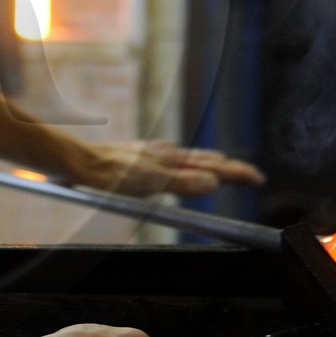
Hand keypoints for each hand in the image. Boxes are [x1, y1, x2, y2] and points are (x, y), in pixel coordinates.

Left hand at [67, 140, 265, 197]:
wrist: (78, 162)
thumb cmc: (109, 174)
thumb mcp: (148, 182)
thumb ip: (181, 182)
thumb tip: (214, 182)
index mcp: (172, 160)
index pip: (214, 167)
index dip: (236, 173)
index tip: (257, 179)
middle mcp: (165, 154)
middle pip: (206, 160)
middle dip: (230, 168)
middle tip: (250, 176)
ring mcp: (152, 154)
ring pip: (190, 157)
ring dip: (210, 164)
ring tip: (224, 168)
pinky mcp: (138, 156)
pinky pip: (172, 158)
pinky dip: (186, 162)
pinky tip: (178, 162)